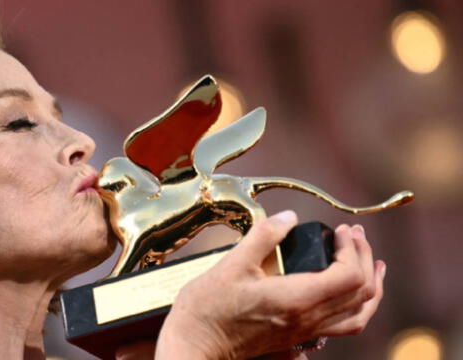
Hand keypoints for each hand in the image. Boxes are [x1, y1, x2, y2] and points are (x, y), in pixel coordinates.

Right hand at [156, 210, 385, 358]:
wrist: (195, 344)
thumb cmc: (208, 308)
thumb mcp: (232, 263)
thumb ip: (264, 235)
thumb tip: (288, 216)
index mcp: (296, 299)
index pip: (349, 275)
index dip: (353, 249)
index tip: (341, 230)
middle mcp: (308, 319)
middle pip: (361, 292)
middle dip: (364, 257)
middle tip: (353, 235)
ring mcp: (304, 332)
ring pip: (359, 314)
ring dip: (371, 286)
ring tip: (373, 264)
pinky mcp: (297, 337)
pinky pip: (344, 326)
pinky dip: (358, 307)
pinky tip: (348, 294)